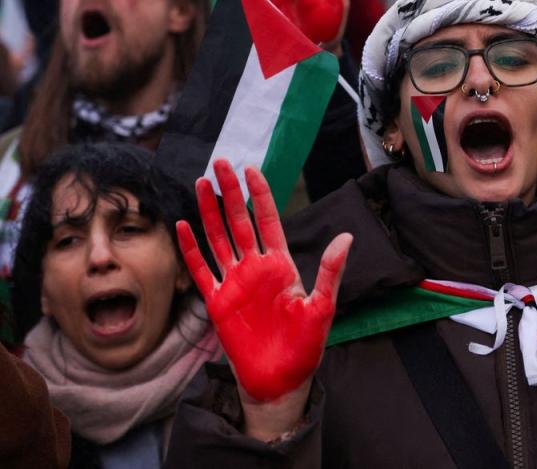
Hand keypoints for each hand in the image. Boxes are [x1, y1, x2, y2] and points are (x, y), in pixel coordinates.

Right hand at [177, 159, 351, 402]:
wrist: (279, 381)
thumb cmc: (305, 347)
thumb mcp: (322, 308)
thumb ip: (330, 272)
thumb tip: (346, 237)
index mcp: (281, 265)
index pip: (268, 220)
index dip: (260, 194)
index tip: (251, 168)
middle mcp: (256, 268)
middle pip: (239, 221)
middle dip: (230, 192)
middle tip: (220, 162)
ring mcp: (234, 282)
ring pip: (218, 238)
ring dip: (208, 212)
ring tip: (200, 184)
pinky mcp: (217, 302)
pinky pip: (200, 270)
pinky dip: (191, 249)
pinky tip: (182, 225)